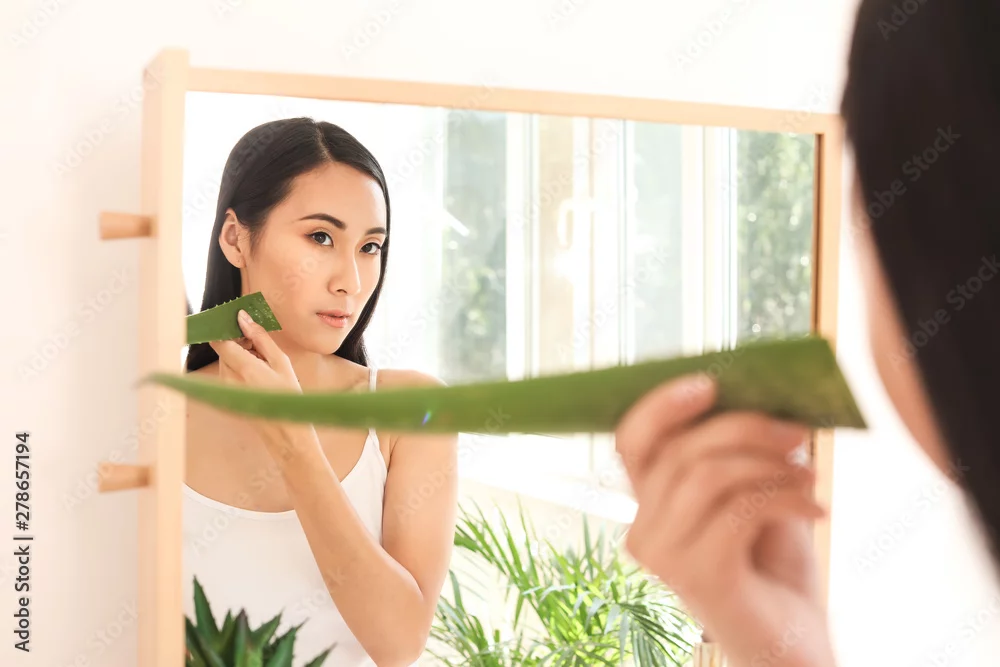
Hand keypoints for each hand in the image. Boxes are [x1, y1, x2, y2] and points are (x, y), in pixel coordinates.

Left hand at [208, 309, 313, 459]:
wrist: (286, 432)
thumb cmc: (288, 396)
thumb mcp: (280, 362)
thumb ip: (260, 338)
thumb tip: (244, 318)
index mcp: (242, 368)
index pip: (219, 339)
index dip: (224, 326)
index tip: (237, 319)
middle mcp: (228, 378)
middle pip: (224, 348)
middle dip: (238, 340)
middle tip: (260, 341)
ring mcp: (225, 387)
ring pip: (226, 359)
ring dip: (241, 353)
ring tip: (264, 360)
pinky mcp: (227, 394)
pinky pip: (229, 371)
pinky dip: (241, 365)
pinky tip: (260, 371)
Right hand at [615, 374, 836, 666]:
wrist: (792, 646)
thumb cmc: (771, 569)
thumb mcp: (751, 495)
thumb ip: (734, 454)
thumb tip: (748, 395)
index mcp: (649, 507)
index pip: (631, 441)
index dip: (661, 405)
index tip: (710, 383)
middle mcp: (643, 532)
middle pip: (682, 450)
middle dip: (746, 428)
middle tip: (798, 432)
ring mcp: (665, 556)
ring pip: (708, 474)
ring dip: (770, 464)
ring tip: (810, 476)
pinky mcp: (697, 574)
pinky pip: (738, 508)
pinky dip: (785, 496)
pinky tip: (817, 508)